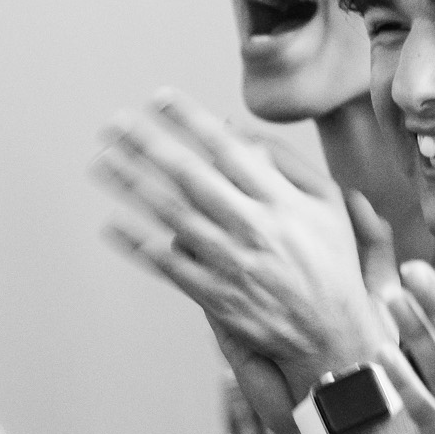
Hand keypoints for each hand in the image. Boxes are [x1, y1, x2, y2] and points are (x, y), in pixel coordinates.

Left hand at [96, 92, 384, 390]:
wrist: (332, 336)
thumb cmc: (330, 262)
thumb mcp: (328, 203)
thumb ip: (287, 163)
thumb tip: (238, 133)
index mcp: (280, 200)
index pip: (226, 148)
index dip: (190, 119)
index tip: (159, 97)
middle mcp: (253, 227)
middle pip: (189, 176)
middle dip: (148, 144)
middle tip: (114, 122)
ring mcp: (231, 264)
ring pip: (171, 216)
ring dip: (132, 186)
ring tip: (102, 161)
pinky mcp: (216, 296)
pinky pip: (168, 265)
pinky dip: (138, 244)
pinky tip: (111, 223)